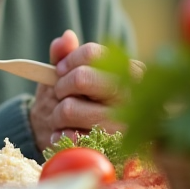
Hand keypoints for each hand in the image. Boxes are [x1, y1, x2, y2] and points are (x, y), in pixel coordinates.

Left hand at [30, 30, 141, 151]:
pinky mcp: (111, 150)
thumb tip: (66, 37)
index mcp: (130, 71)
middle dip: (60, 87)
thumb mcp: (68, 74)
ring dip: (57, 114)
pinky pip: (70, 137)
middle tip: (60, 96)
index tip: (59, 71)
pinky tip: (67, 135)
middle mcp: (132, 96)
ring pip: (69, 108)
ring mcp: (123, 125)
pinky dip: (60, 135)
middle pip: (81, 78)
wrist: (80, 141)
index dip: (68, 61)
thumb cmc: (77, 101)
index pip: (92, 53)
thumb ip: (64, 54)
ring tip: (64, 119)